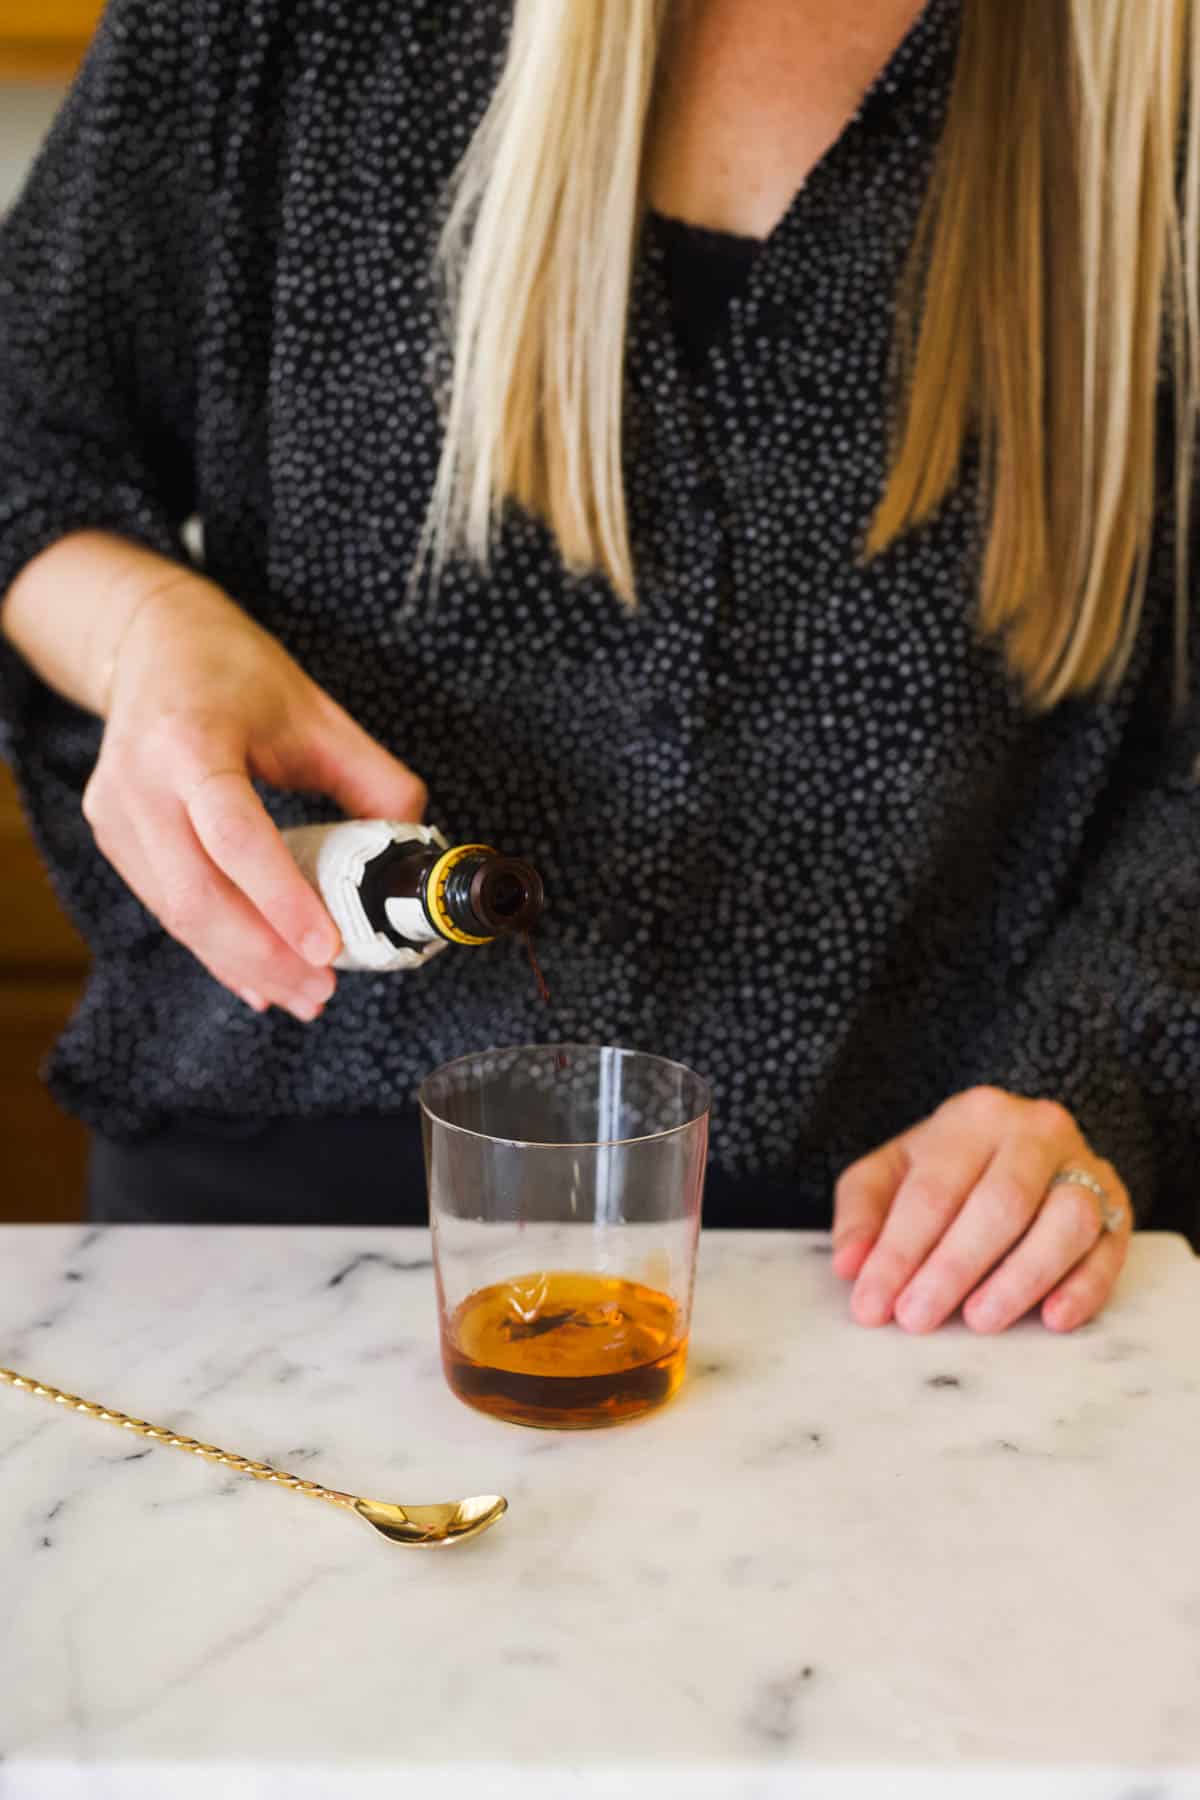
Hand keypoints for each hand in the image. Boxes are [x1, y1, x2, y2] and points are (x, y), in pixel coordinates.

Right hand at [82, 569, 425, 1018]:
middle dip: (263, 955)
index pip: (234, 835)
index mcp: (190, 739)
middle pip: (196, 893)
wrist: (150, 643)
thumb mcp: (317, 710)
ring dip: (241, 964)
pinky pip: (166, 908)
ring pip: (176, 913)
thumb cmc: (234, 672)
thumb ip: (373, 778)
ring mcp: (116, 813)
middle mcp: (140, 780)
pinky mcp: (113, 837)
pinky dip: (215, 948)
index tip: (326, 947)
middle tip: (320, 991)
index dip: (280, 899)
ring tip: (300, 995)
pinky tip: (256, 976)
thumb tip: (412, 849)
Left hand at [830, 1086, 1131, 1333]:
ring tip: (978, 1320)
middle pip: (1000, 1203)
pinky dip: (1083, 1287)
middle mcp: (1036, 1132)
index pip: (934, 1189)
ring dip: (1021, 1277)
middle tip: (917, 1319)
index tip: (871, 1305)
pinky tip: (1052, 1318)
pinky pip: (1110, 1248)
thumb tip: (850, 1264)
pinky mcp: (1120, 1206)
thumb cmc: (947, 1166)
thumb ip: (863, 1211)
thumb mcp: (893, 1171)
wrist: (1023, 1144)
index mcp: (974, 1117)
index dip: (898, 1251)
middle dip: (953, 1268)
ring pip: (1065, 1221)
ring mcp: (1085, 1167)